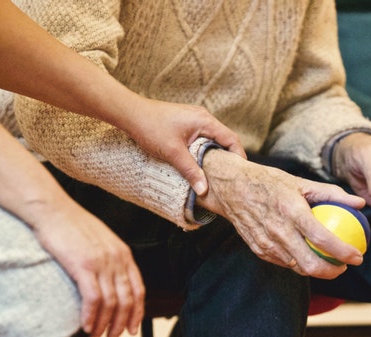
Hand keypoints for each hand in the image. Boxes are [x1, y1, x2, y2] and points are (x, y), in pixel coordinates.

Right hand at [26, 197, 144, 336]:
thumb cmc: (71, 225)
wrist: (52, 209)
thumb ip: (109, 259)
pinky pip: (93, 298)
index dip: (137, 312)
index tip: (131, 328)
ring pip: (111, 302)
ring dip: (103, 324)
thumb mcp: (100, 241)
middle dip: (120, 324)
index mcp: (123, 253)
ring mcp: (101, 262)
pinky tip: (85, 326)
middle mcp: (117, 258)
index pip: (139, 289)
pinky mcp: (83, 265)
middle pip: (127, 300)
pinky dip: (91, 316)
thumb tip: (110, 282)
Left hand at [126, 98, 245, 195]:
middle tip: (229, 177)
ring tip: (215, 173)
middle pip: (224, 139)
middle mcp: (203, 117)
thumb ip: (191, 171)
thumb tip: (204, 190)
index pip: (231, 139)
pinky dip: (204, 150)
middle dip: (228, 158)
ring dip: (214, 154)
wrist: (130, 113)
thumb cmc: (151, 128)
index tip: (239, 174)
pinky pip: (202, 137)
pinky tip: (199, 162)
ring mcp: (194, 119)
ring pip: (212, 139)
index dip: (238, 156)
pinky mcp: (185, 123)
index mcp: (205, 121)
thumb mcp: (173, 153)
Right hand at [196, 150, 365, 279]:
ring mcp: (267, 243)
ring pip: (298, 268)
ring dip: (317, 270)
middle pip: (310, 264)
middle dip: (333, 272)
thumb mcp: (301, 182)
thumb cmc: (269, 182)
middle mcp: (278, 231)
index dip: (344, 252)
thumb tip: (359, 203)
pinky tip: (308, 256)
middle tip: (345, 266)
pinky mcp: (259, 250)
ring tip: (330, 263)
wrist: (232, 188)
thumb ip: (332, 193)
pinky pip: (284, 263)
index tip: (358, 256)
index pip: (323, 239)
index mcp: (291, 211)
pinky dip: (299, 262)